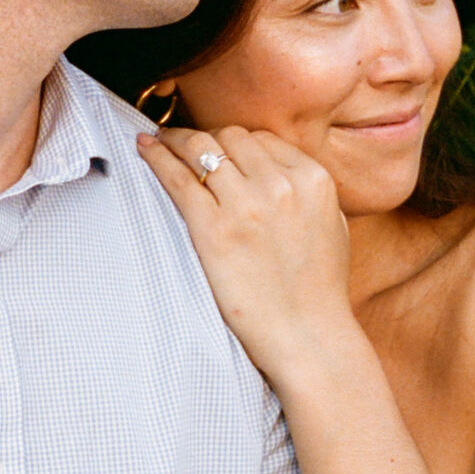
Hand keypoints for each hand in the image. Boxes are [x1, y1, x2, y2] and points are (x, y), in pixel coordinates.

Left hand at [137, 125, 361, 389]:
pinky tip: (144, 147)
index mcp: (313, 179)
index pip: (263, 139)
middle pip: (231, 137)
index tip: (215, 146)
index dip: (234, 141)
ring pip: (201, 148)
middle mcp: (281, 184)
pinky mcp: (214, 229)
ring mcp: (247, 205)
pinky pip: (178, 178)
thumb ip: (306, 191)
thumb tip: (278, 168)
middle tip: (183, 142)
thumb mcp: (330, 225)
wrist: (308, 336)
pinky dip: (157, 157)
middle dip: (205, 137)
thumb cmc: (319, 290)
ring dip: (176, 139)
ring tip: (159, 140)